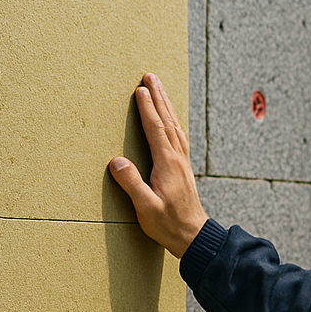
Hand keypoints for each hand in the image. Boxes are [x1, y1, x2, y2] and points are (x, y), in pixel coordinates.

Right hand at [108, 72, 207, 257]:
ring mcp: (182, 162)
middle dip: (158, 97)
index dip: (147, 109)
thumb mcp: (146, 207)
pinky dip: (172, 121)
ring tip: (158, 88)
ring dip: (166, 106)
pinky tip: (170, 119)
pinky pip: (178, 136)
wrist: (194, 236)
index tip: (140, 89)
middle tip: (151, 76)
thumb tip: (116, 161)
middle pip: (167, 121)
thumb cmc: (168, 224)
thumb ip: (132, 184)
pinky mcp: (183, 167)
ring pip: (174, 126)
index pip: (156, 130)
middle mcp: (177, 158)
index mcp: (167, 164)